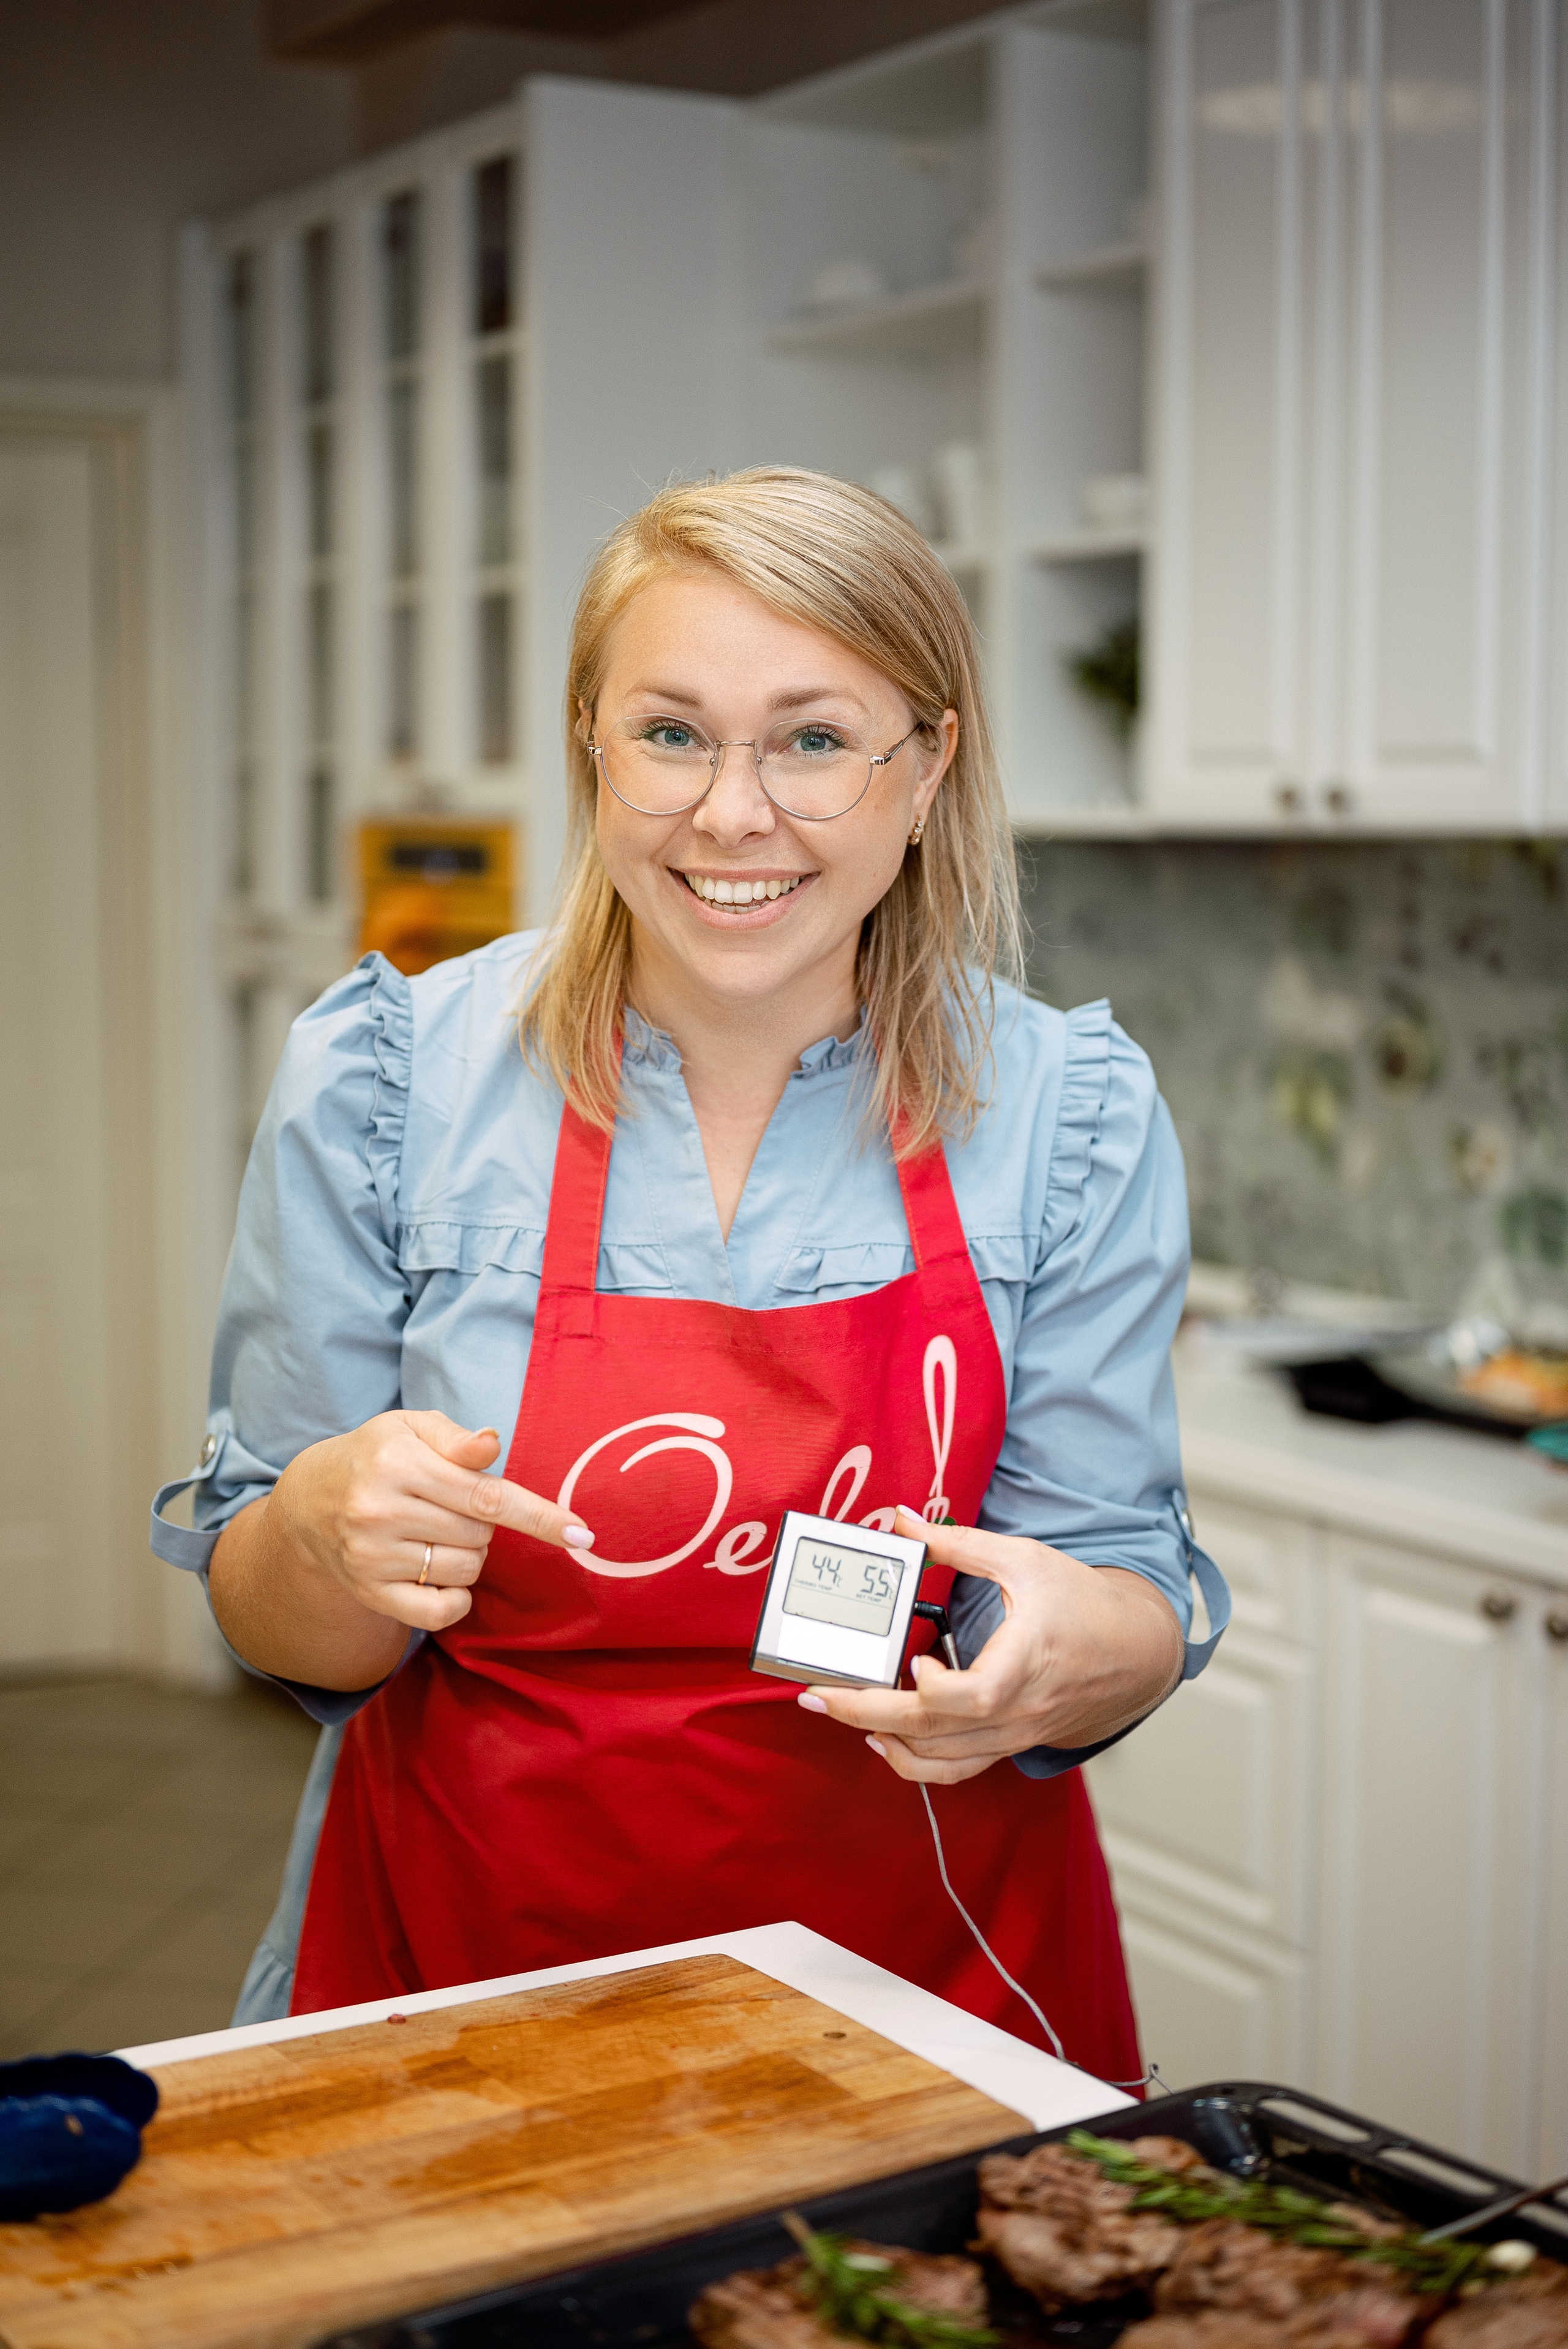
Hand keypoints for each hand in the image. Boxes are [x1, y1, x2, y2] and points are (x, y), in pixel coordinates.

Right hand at [266, 1410, 594, 1633]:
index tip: (581, 1533)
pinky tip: (438, 1573)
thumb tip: (492, 1444)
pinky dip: (455, 1597)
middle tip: (450, 1506)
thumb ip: (455, 1438)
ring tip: (435, 1532)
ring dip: (469, 1554)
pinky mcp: (369, 1591)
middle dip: (482, 1522)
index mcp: (398, 1463)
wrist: (309, 1503)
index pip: (485, 1495)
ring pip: (466, 1570)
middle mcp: (380, 1511)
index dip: (538, 1516)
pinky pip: (440, 1610)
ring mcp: (372, 1556)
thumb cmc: (375, 1457)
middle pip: (481, 1534)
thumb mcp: (410, 1428)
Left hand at [795, 1505, 1183, 1783]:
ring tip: (839, 1710)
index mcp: (1023, 1667)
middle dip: (865, 1715)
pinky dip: (913, 1762)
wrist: (1135, 1654)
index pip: (971, 1698)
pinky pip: (953, 1769)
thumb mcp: (1024, 1560)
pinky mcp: (1006, 1745)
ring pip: (938, 1761)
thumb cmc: (1082, 1604)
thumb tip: (901, 1521)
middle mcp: (1014, 1714)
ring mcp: (1010, 1737)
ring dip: (883, 1740)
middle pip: (933, 1734)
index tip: (913, 1662)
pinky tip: (882, 1739)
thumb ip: (958, 1544)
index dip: (932, 1690)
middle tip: (814, 1695)